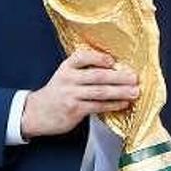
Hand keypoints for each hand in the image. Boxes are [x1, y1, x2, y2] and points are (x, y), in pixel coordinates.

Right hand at [21, 49, 138, 137]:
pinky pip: (97, 106)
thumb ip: (84, 72)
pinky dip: (112, 105)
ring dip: (120, 92)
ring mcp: (71, 95)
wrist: (35, 113)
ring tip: (135, 92)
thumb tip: (115, 70)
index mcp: (67, 67)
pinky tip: (123, 103)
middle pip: (97, 76)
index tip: (113, 61)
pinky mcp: (74, 110)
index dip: (99, 58)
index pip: (83, 57)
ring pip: (100, 92)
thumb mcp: (65, 76)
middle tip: (135, 78)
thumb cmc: (56, 94)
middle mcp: (68, 79)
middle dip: (119, 77)